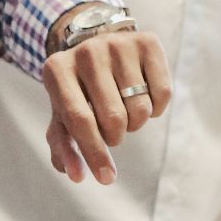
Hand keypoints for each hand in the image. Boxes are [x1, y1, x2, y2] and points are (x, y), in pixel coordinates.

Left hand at [40, 29, 171, 184]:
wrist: (97, 43)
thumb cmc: (78, 90)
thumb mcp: (63, 115)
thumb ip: (64, 147)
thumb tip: (77, 175)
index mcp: (57, 70)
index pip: (79, 120)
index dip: (94, 153)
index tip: (106, 179)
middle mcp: (87, 51)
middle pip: (114, 119)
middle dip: (116, 136)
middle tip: (111, 129)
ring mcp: (119, 44)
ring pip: (141, 109)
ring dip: (135, 123)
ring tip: (124, 109)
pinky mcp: (148, 42)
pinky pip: (163, 94)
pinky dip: (156, 108)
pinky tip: (143, 96)